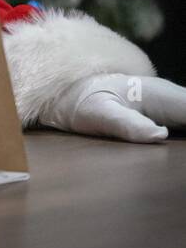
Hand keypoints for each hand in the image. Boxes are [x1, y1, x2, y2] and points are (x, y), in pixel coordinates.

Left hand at [38, 73, 185, 142]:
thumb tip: (158, 135)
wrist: (72, 91)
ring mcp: (173, 104)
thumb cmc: (84, 102)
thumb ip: (126, 124)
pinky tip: (179, 146)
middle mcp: (172, 97)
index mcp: (160, 95)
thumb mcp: (97, 114)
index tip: (182, 134)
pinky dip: (185, 129)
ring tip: (180, 155)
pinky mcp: (171, 114)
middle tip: (182, 157)